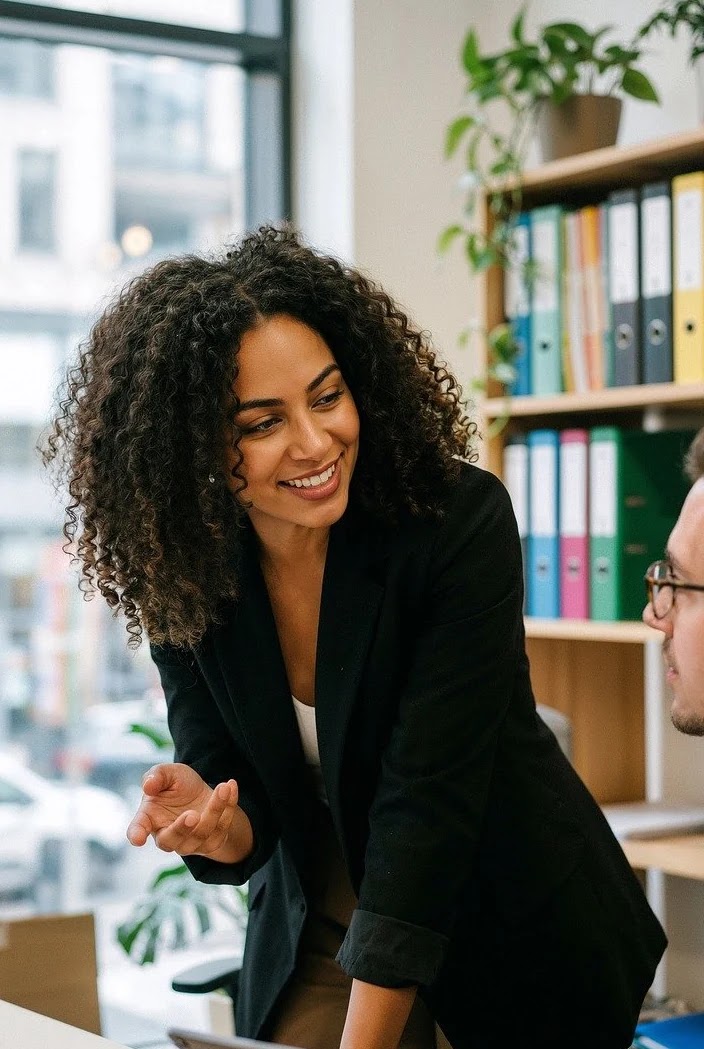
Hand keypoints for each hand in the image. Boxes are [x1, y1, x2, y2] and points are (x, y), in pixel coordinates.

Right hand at [126, 762, 250, 862]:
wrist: (203, 794)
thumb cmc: (179, 786)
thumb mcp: (169, 773)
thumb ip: (157, 775)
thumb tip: (148, 786)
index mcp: (150, 819)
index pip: (138, 828)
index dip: (136, 834)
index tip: (138, 839)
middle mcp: (168, 836)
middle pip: (172, 841)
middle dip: (182, 829)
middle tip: (193, 815)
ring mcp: (191, 843)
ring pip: (203, 833)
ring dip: (214, 809)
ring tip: (222, 787)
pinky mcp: (212, 841)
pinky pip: (223, 827)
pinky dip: (229, 806)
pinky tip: (230, 786)